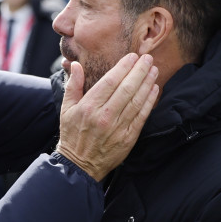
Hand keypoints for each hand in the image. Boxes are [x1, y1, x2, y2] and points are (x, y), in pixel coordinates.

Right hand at [57, 54, 158, 181]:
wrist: (79, 165)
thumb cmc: (72, 134)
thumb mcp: (66, 109)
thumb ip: (73, 85)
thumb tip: (76, 65)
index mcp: (89, 107)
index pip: (110, 82)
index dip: (123, 67)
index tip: (132, 57)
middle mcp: (104, 116)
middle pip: (126, 89)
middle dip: (139, 71)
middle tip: (148, 58)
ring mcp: (118, 128)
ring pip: (137, 101)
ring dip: (147, 83)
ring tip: (154, 70)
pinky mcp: (128, 138)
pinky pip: (142, 116)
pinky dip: (150, 102)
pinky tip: (154, 90)